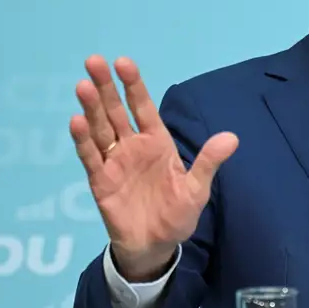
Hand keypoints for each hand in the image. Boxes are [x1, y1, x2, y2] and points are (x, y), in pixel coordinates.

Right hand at [69, 56, 238, 280]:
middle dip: (106, 87)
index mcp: (157, 142)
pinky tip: (76, 121)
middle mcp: (132, 146)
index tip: (123, 62)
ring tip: (82, 86)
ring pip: (100, 129)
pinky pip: (91, 157)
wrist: (156, 246)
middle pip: (116, 111)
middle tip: (93, 62)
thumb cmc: (177, 214)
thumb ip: (208, 162)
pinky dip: (83, 140)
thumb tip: (232, 137)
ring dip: (91, 108)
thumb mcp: (197, 189)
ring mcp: (114, 162)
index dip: (134, 85)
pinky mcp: (100, 181)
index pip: (143, 107)